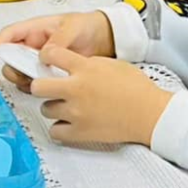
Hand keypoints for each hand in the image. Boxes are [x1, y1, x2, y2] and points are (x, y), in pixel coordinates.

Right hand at [0, 12, 113, 88]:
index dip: (0, 43)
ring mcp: (40, 63)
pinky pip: (35, 84)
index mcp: (35, 30)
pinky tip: (47, 87)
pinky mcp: (49, 75)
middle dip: (12, 68)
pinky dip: (36, 88)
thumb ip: (58, 40)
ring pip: (20, 73)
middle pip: (11, 59)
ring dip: (24, 80)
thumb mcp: (73, 27)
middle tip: (22, 73)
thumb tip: (43, 54)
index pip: (10, 34)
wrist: (106, 39)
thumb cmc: (87, 26)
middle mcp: (33, 47)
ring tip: (38, 81)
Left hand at [32, 44, 174, 147]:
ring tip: (66, 107)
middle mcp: (76, 89)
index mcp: (85, 68)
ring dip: (53, 107)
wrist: (150, 114)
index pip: (51, 55)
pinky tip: (68, 123)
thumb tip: (72, 67)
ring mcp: (76, 112)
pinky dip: (59, 127)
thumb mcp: (112, 64)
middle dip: (41, 86)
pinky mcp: (79, 132)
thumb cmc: (137, 89)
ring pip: (45, 109)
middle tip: (48, 88)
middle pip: (38, 86)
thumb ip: (88, 64)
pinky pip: (54, 131)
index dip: (47, 56)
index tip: (47, 61)